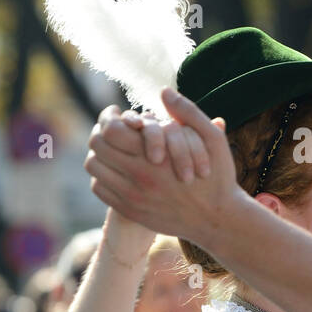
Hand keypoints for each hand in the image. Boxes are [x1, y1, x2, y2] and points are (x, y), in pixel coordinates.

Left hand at [84, 102, 209, 227]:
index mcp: (155, 156)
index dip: (108, 117)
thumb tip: (164, 91)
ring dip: (100, 153)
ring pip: (94, 167)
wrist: (217, 220)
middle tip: (112, 129)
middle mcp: (139, 177)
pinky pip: (100, 188)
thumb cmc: (217, 176)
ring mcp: (131, 197)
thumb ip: (188, 112)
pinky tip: (118, 170)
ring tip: (113, 148)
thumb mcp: (213, 139)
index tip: (115, 113)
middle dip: (101, 132)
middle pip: (96, 146)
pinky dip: (104, 176)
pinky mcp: (130, 211)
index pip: (110, 130)